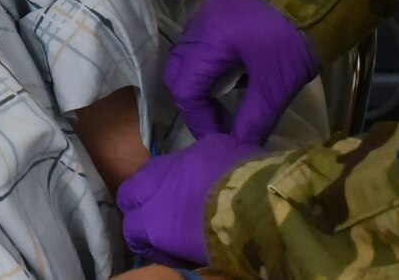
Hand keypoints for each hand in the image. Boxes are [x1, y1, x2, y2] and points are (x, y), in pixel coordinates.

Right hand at [119, 133, 265, 265]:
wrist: (269, 205)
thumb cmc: (233, 244)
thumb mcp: (197, 255)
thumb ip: (175, 246)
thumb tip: (175, 245)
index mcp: (154, 219)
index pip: (130, 228)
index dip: (142, 242)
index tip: (161, 250)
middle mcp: (160, 183)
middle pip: (129, 191)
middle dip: (139, 206)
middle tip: (159, 219)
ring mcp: (184, 157)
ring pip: (155, 166)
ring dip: (163, 182)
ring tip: (184, 197)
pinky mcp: (209, 142)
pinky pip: (191, 153)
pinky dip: (194, 168)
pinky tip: (214, 178)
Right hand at [165, 0, 317, 143]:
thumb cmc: (295, 36)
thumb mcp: (277, 84)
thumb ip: (254, 120)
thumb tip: (239, 149)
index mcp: (208, 40)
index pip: (184, 90)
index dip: (199, 120)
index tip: (222, 139)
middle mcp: (200, 25)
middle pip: (179, 72)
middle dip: (195, 103)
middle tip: (221, 124)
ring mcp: (210, 14)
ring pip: (190, 57)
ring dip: (203, 84)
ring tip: (232, 104)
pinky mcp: (224, 11)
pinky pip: (204, 44)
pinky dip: (213, 67)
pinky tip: (240, 77)